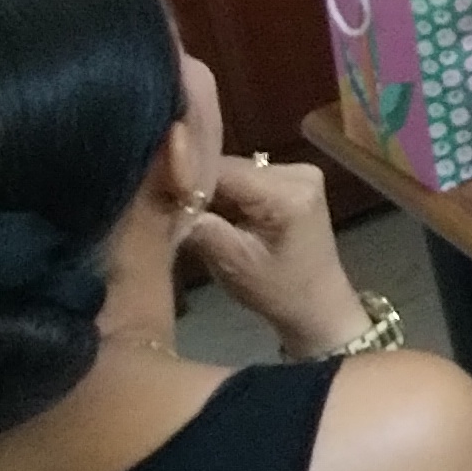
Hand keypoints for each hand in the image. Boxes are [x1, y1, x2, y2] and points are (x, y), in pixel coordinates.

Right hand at [182, 151, 366, 359]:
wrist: (317, 303)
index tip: (154, 193)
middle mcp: (298, 171)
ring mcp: (300, 173)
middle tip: (166, 207)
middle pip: (229, 167)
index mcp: (288, 191)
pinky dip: (228, 194)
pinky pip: (248, 179)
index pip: (222, 169)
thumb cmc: (276, 290)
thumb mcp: (231, 262)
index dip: (185, 178)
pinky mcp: (295, 180)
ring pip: (236, 171)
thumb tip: (162, 195)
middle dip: (197, 186)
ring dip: (212, 191)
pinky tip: (213, 213)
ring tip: (187, 213)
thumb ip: (199, 226)